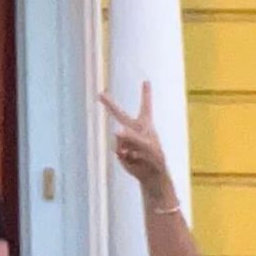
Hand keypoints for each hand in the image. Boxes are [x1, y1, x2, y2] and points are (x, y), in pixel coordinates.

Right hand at [100, 81, 173, 197]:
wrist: (151, 175)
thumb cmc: (155, 158)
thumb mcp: (147, 145)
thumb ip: (132, 136)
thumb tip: (115, 130)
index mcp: (145, 124)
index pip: (145, 106)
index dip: (145, 93)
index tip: (146, 81)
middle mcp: (134, 129)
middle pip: (120, 113)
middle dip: (109, 104)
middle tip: (100, 93)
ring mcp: (125, 139)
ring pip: (118, 137)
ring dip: (126, 145)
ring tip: (137, 154)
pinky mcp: (120, 150)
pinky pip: (117, 149)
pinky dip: (123, 154)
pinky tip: (131, 158)